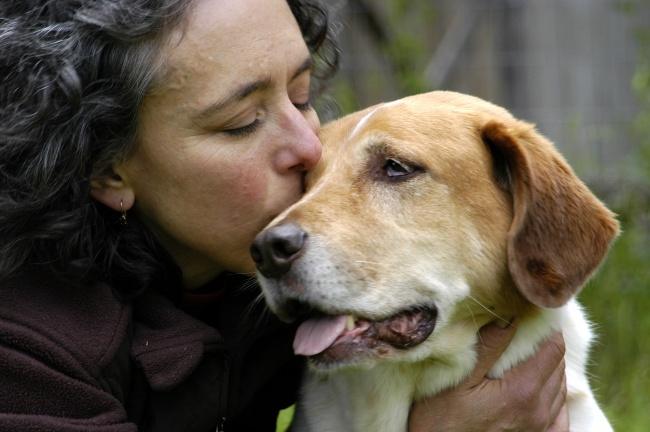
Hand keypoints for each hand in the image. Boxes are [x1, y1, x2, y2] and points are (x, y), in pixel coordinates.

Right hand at [408, 322, 568, 431]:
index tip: (532, 310)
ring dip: (549, 366)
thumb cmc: (439, 419)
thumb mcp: (458, 378)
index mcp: (522, 391)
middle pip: (558, 366)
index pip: (553, 349)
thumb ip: (488, 347)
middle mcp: (539, 411)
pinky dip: (555, 394)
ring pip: (560, 387)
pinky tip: (541, 386)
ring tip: (529, 350)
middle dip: (546, 343)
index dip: (546, 327)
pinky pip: (559, 413)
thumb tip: (510, 316)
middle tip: (527, 325)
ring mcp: (540, 428)